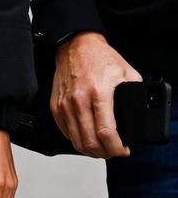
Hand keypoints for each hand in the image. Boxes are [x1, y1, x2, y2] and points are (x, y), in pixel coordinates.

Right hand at [52, 31, 141, 157]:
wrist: (75, 44)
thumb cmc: (98, 57)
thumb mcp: (127, 72)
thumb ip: (136, 93)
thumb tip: (141, 112)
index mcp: (99, 92)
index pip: (106, 133)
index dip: (117, 148)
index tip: (123, 149)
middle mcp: (79, 100)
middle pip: (90, 142)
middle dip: (105, 153)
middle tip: (113, 150)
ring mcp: (65, 104)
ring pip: (76, 141)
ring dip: (90, 150)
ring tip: (101, 147)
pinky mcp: (56, 105)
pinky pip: (65, 132)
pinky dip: (76, 139)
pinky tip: (86, 135)